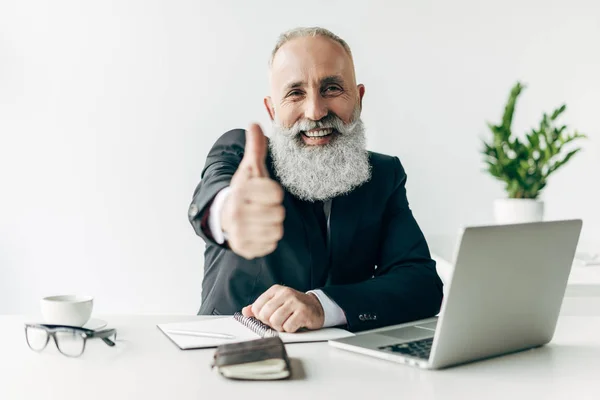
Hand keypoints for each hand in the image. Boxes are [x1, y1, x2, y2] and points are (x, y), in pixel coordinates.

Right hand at [221, 123, 285, 258]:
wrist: (225, 215)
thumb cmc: (244, 190)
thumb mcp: (250, 169)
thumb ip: (255, 148)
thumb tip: (254, 123)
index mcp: (240, 192)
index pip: (276, 193)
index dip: (273, 192)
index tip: (263, 192)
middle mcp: (237, 213)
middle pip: (279, 213)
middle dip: (274, 209)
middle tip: (262, 206)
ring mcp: (239, 233)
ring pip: (277, 231)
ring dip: (272, 225)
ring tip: (260, 218)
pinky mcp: (244, 248)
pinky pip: (271, 245)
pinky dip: (267, 239)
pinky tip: (258, 231)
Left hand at [241, 285, 324, 331]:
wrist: (316, 306)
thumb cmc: (294, 306)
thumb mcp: (276, 302)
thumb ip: (260, 307)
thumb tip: (245, 312)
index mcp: (276, 290)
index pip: (257, 306)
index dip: (260, 317)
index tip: (267, 317)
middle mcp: (285, 293)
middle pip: (265, 314)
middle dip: (270, 322)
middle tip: (278, 321)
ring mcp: (295, 302)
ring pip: (275, 321)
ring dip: (280, 327)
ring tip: (286, 323)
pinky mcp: (303, 312)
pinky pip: (288, 327)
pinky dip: (290, 329)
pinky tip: (294, 324)